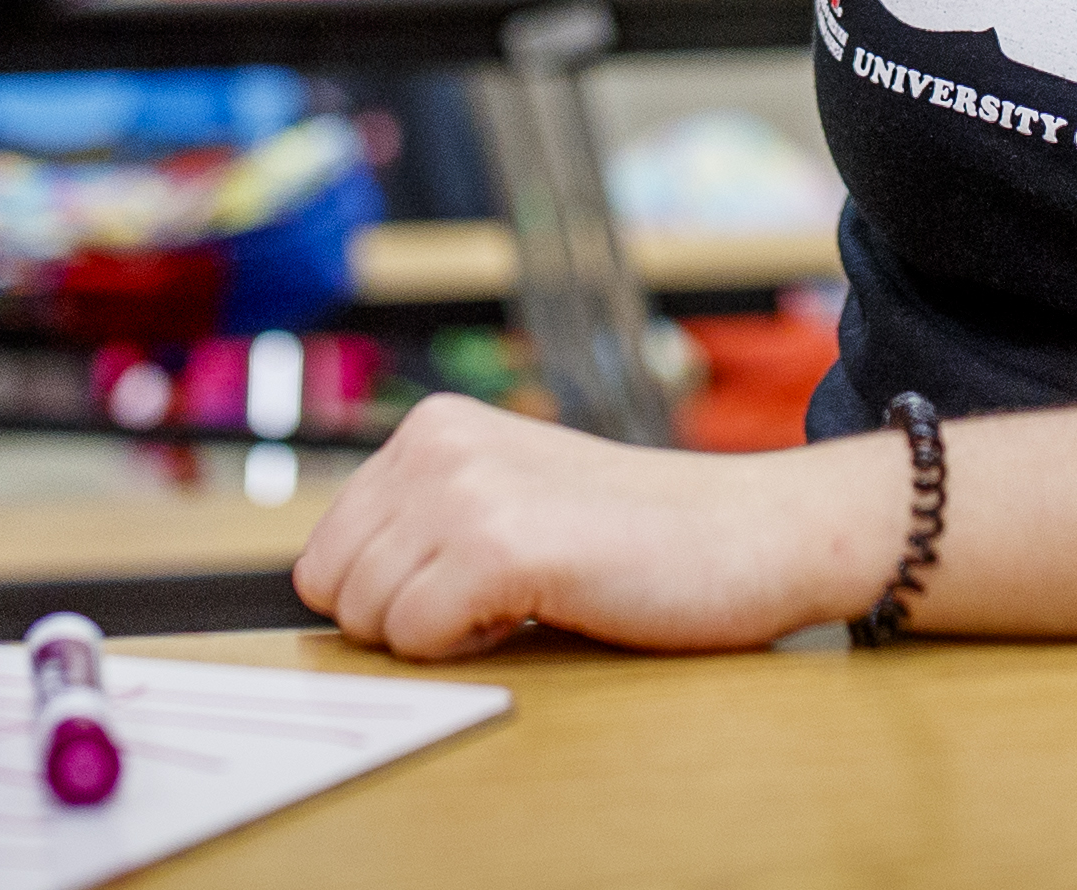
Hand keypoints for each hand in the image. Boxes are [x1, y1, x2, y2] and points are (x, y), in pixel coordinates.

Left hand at [291, 394, 906, 658]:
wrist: (751, 533)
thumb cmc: (637, 535)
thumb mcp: (507, 495)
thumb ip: (422, 521)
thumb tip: (328, 590)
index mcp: (431, 427)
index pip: (325, 552)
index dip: (391, 595)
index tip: (473, 581)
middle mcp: (435, 444)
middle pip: (334, 589)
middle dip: (406, 619)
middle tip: (502, 595)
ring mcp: (464, 490)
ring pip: (370, 620)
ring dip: (445, 634)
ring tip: (529, 595)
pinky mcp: (500, 546)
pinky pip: (418, 640)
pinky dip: (474, 649)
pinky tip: (543, 607)